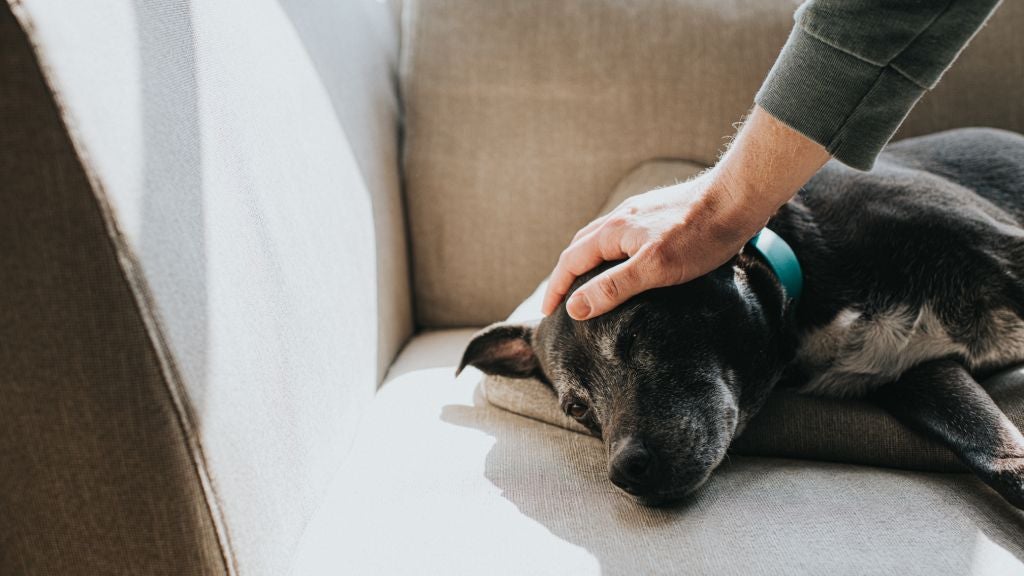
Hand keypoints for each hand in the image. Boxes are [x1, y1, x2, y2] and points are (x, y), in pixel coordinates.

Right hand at [541, 172, 763, 319]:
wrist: (737, 198)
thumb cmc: (700, 235)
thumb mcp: (654, 268)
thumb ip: (613, 287)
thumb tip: (574, 307)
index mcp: (613, 231)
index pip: (570, 262)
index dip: (556, 288)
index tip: (548, 312)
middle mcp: (620, 217)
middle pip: (580, 247)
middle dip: (566, 274)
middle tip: (561, 299)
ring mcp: (639, 212)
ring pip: (600, 237)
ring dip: (586, 260)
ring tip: (587, 280)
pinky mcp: (657, 213)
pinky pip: (620, 233)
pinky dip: (609, 251)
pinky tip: (626, 259)